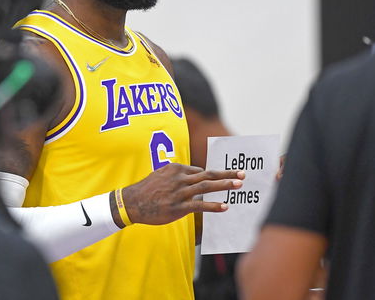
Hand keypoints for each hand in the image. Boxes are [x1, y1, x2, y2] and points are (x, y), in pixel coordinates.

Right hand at [120, 163, 244, 225]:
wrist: (132, 203)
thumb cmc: (147, 190)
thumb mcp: (161, 174)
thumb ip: (176, 174)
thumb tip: (190, 174)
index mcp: (176, 168)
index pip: (200, 170)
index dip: (213, 175)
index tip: (226, 176)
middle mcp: (180, 178)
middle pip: (208, 174)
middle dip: (227, 173)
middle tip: (242, 174)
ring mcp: (179, 192)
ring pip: (206, 186)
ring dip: (224, 185)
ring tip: (238, 185)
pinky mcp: (178, 207)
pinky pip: (199, 204)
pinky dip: (213, 205)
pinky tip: (225, 206)